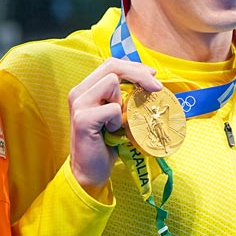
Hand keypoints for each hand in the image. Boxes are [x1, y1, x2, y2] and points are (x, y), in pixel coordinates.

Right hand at [67, 58, 161, 194]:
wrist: (90, 172)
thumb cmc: (107, 144)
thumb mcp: (117, 115)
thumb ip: (125, 97)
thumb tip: (152, 80)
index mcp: (86, 88)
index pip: (111, 64)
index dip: (134, 66)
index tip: (153, 76)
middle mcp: (79, 92)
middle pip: (112, 66)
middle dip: (139, 73)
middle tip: (157, 87)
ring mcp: (79, 104)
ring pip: (112, 82)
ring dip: (124, 102)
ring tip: (118, 121)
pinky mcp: (83, 119)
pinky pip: (113, 108)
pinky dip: (118, 120)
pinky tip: (112, 132)